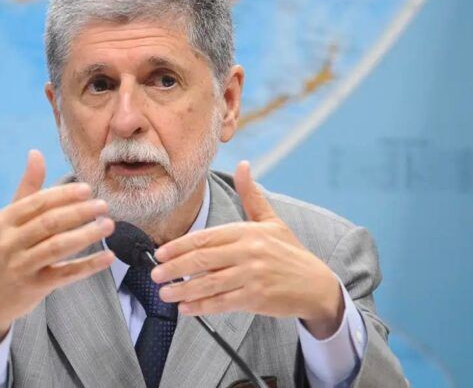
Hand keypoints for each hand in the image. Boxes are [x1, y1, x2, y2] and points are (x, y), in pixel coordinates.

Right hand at [0, 150, 115, 351]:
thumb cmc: (5, 250)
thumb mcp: (9, 219)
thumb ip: (27, 188)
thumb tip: (36, 152)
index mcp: (4, 221)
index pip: (37, 203)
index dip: (64, 195)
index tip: (88, 189)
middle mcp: (9, 243)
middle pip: (49, 223)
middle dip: (79, 212)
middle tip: (103, 205)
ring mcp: (21, 266)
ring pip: (57, 247)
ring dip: (86, 235)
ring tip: (109, 225)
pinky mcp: (34, 287)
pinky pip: (65, 274)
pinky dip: (88, 266)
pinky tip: (108, 257)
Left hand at [151, 161, 343, 338]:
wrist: (316, 284)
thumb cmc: (289, 252)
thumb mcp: (271, 221)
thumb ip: (252, 195)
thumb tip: (243, 164)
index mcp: (248, 232)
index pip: (206, 238)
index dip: (179, 246)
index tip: (160, 253)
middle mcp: (249, 252)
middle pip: (202, 260)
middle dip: (174, 268)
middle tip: (156, 274)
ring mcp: (252, 276)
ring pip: (209, 284)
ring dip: (183, 290)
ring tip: (164, 293)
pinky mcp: (256, 298)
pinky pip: (222, 303)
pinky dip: (201, 306)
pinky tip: (186, 308)